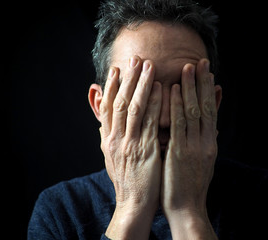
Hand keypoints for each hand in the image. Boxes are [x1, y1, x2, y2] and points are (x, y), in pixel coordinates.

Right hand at [99, 56, 161, 238]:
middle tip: (135, 59)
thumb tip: (105, 122)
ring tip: (149, 66)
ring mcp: (131, 143)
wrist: (133, 204)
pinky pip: (152, 122)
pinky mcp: (147, 150)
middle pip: (121, 102)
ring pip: (135, 108)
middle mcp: (116, 139)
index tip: (117, 69)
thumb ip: (109, 137)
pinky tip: (161, 89)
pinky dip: (156, 104)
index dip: (112, 87)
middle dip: (128, 79)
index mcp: (108, 140)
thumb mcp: (111, 158)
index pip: (108, 108)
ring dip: (142, 85)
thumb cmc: (126, 180)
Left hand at [161, 59, 218, 238]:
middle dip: (202, 83)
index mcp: (210, 143)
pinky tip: (171, 92)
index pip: (211, 111)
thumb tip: (204, 125)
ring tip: (187, 69)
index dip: (209, 90)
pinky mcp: (179, 154)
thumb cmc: (190, 184)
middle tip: (200, 62)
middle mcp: (205, 142)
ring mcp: (194, 147)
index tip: (206, 72)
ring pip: (193, 112)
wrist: (187, 208)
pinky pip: (178, 126)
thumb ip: (202, 141)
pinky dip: (176, 107)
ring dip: (190, 89)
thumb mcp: (202, 160)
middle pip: (205, 107)